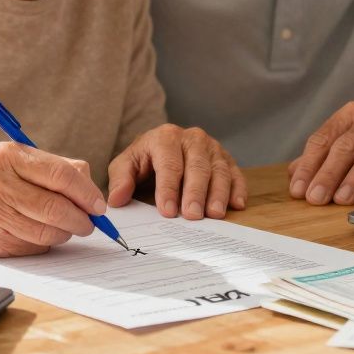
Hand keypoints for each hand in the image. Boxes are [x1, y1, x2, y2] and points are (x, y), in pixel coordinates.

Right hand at [0, 142, 107, 256]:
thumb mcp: (18, 159)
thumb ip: (57, 168)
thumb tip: (92, 192)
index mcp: (8, 156)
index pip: (60, 175)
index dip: (86, 193)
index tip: (99, 205)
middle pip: (54, 208)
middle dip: (81, 219)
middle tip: (90, 223)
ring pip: (46, 233)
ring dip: (65, 233)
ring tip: (67, 227)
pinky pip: (31, 248)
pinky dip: (45, 243)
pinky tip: (40, 233)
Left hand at [107, 124, 246, 219]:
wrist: (162, 147)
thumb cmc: (145, 160)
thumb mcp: (126, 165)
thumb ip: (120, 180)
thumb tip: (116, 200)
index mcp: (165, 137)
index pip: (169, 163)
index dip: (168, 188)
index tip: (168, 211)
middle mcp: (191, 138)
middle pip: (197, 166)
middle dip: (195, 193)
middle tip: (192, 216)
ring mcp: (212, 147)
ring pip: (218, 170)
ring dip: (218, 193)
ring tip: (214, 214)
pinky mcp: (226, 157)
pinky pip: (235, 172)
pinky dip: (238, 188)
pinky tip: (236, 204)